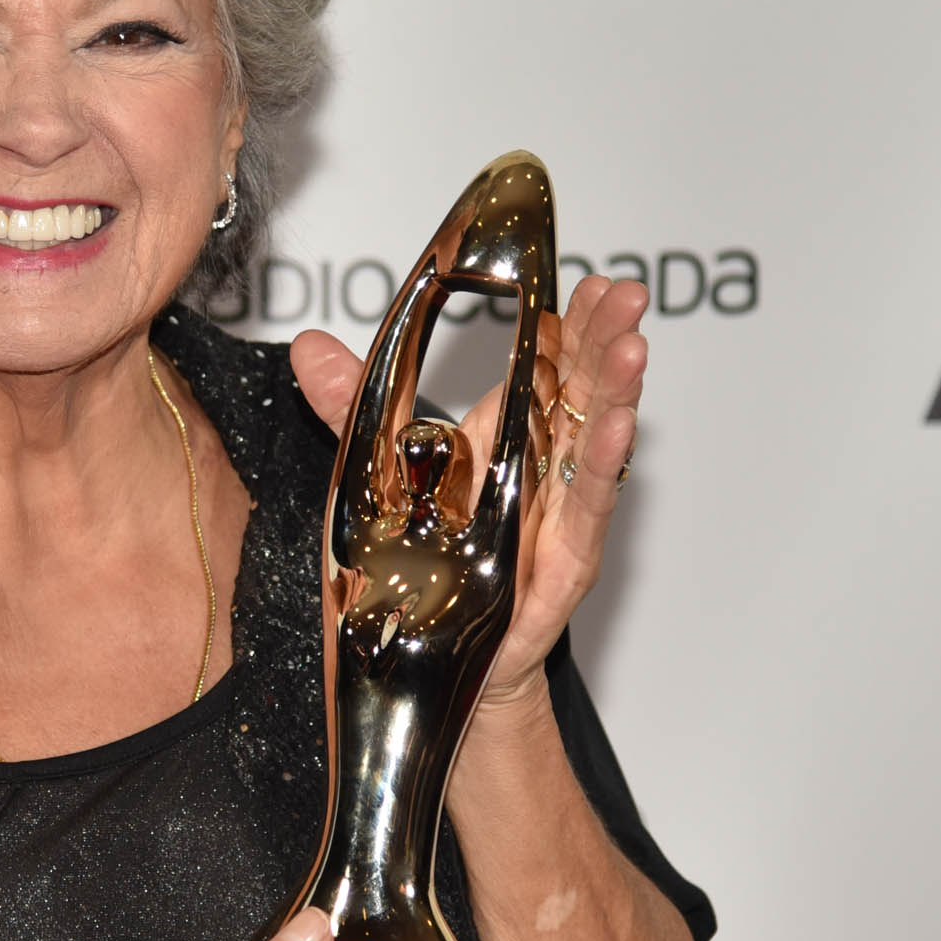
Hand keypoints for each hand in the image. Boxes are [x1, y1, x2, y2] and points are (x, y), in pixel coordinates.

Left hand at [290, 273, 648, 710]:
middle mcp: (538, 467)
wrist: (425, 658)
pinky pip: (582, 512)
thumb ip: (351, 404)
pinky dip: (599, 470)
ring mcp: (554, 514)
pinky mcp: (560, 565)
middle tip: (622, 295)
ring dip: (616, 394)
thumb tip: (308, 345)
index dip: (570, 322)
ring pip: (592, 443)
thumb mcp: (373, 469)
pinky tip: (615, 432)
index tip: (586, 281)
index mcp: (503, 434)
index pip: (548, 363)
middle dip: (603, 340)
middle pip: (580, 391)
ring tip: (632, 346)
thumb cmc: (413, 565)